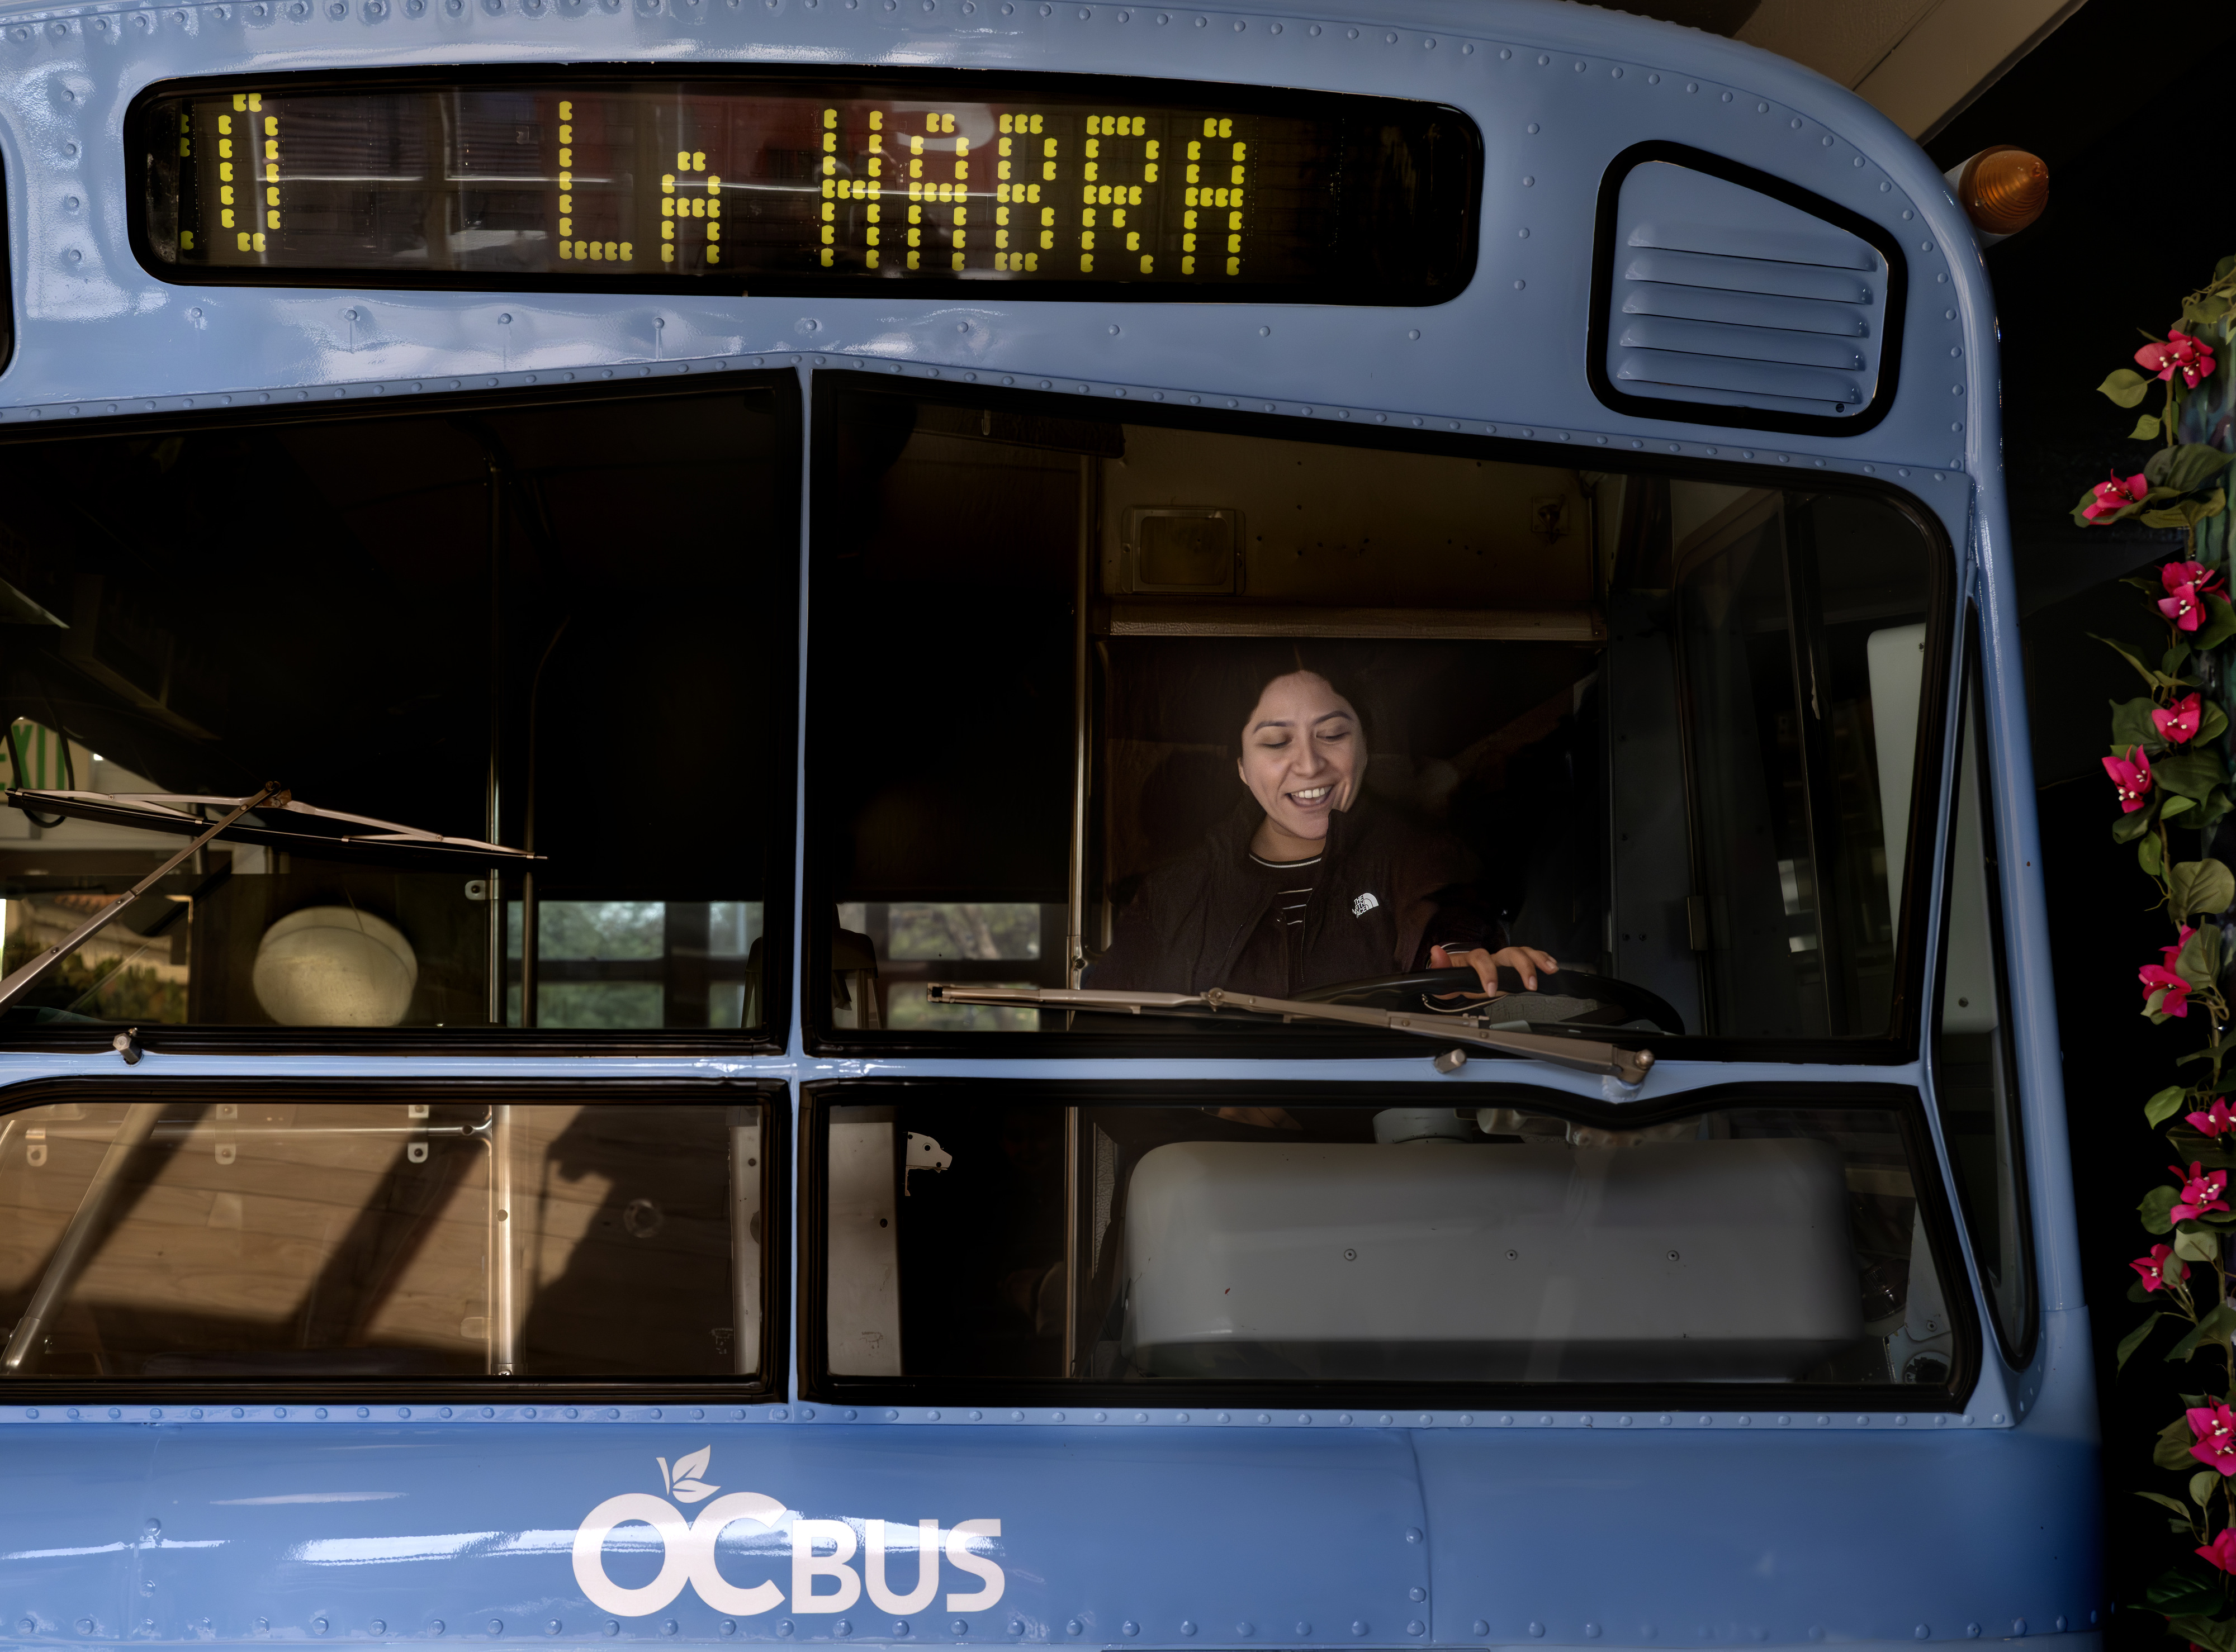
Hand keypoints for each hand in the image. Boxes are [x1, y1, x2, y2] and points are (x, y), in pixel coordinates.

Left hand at [1429, 944, 1560, 998]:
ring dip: (1538, 960)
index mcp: (1473, 959)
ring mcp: (1504, 961)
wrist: (1459, 978)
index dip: (1488, 972)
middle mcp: (1492, 957)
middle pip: (1510, 952)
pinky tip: (1551, 967)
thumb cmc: (1453, 977)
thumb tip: (1436, 952)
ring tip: (1549, 969)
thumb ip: (1439, 968)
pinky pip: (1530, 958)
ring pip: (1523, 953)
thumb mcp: (1443, 979)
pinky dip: (1542, 960)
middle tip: (1530, 984)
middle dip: (1523, 966)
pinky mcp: (1513, 967)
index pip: (1482, 959)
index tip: (1490, 989)